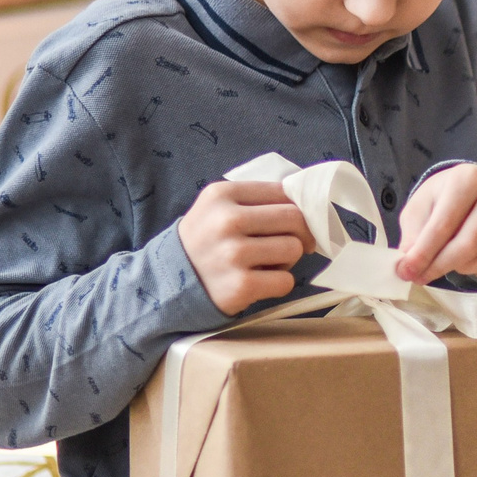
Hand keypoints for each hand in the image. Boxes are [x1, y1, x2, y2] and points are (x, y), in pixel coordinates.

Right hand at [179, 180, 311, 315]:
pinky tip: (260, 281)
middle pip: (294, 218)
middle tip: (291, 244)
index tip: (294, 221)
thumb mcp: (218, 207)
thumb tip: (307, 201)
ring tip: (266, 262)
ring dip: (288, 259)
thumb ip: (256, 199)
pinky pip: (286, 281)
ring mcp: (233, 254)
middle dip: (299, 233)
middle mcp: (226, 221)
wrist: (169, 282)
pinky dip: (279, 283)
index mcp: (222, 194)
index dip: (297, 207)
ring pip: (293, 248)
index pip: (283, 191)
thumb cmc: (207, 241)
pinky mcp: (241, 285)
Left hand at [395, 163, 476, 286]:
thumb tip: (408, 265)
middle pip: (468, 246)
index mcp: (470, 178)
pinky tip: (475, 262)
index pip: (443, 225)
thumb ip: (413, 234)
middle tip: (422, 277)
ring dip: (462, 270)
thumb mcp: (421, 208)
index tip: (406, 272)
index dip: (422, 253)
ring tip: (451, 261)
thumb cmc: (445, 201)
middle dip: (440, 266)